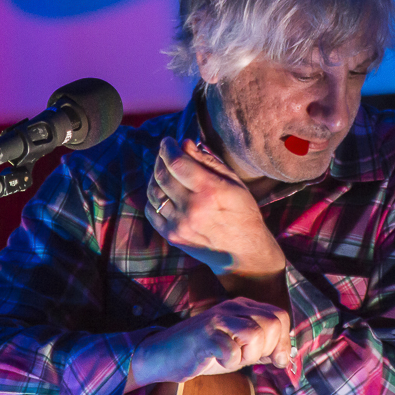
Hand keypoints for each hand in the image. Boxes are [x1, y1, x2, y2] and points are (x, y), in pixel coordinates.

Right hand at [127, 297, 290, 388]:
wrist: (165, 355)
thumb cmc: (203, 352)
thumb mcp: (238, 349)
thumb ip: (260, 349)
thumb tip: (285, 356)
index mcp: (243, 307)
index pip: (280, 316)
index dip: (283, 341)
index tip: (275, 361)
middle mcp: (232, 307)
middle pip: (272, 322)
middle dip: (268, 349)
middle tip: (251, 359)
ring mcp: (217, 319)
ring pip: (255, 333)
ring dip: (249, 355)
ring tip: (234, 359)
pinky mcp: (204, 335)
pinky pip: (231, 350)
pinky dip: (229, 363)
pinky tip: (217, 360)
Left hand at [145, 138, 285, 275]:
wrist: (243, 253)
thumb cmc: (242, 213)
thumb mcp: (233, 182)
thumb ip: (208, 161)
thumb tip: (185, 143)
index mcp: (210, 191)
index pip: (177, 162)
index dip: (168, 148)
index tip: (168, 141)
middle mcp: (192, 208)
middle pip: (162, 175)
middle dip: (160, 159)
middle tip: (165, 152)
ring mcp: (179, 224)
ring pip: (153, 192)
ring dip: (155, 176)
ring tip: (163, 169)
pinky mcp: (172, 236)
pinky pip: (151, 211)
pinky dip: (153, 197)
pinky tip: (162, 191)